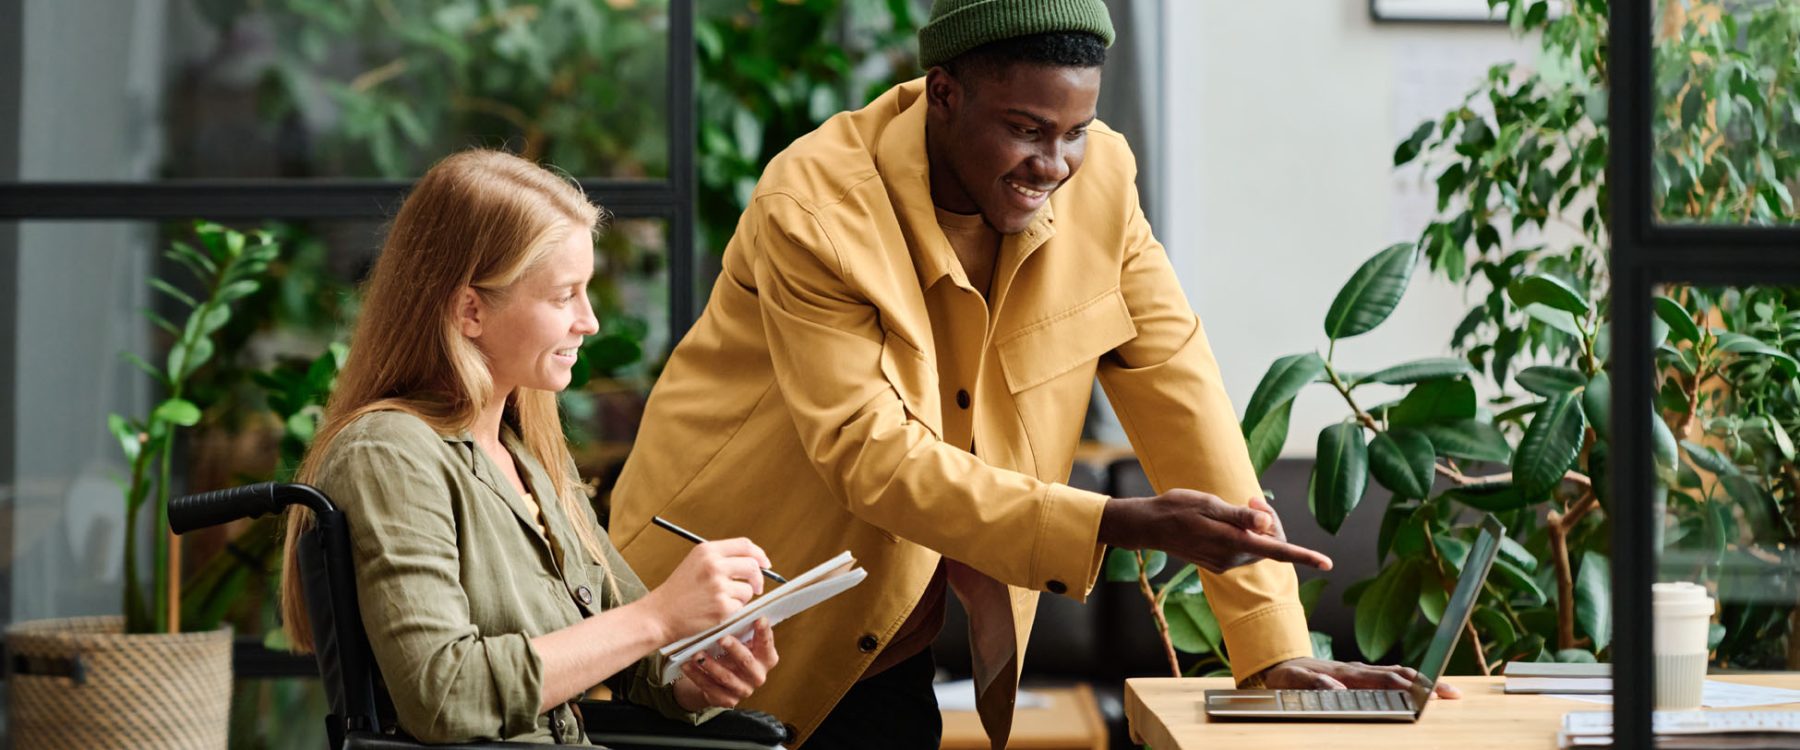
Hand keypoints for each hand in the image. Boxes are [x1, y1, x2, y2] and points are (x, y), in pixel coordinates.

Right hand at [639, 538, 771, 641]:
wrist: (661, 614)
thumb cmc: (679, 591)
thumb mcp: (696, 563)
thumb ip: (721, 558)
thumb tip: (754, 561)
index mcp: (707, 551)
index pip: (745, 545)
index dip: (759, 554)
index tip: (765, 563)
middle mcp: (713, 565)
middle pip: (752, 566)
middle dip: (758, 578)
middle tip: (756, 587)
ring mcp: (718, 586)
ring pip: (748, 589)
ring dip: (742, 597)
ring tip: (722, 600)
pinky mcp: (722, 607)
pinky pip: (741, 606)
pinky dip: (733, 610)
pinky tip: (716, 610)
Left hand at [674, 618, 779, 709]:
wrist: (719, 682)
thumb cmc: (731, 654)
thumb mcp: (741, 642)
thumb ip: (743, 630)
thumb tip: (737, 608)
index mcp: (766, 658)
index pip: (767, 644)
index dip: (763, 632)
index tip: (758, 619)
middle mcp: (758, 676)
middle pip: (747, 662)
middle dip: (734, 649)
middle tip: (722, 637)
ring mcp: (743, 690)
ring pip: (726, 677)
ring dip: (710, 664)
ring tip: (696, 653)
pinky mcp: (727, 700)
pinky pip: (710, 688)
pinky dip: (697, 676)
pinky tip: (687, 665)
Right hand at [1099, 490, 1331, 572]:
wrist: (1149, 526)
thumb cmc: (1177, 508)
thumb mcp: (1210, 504)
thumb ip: (1240, 517)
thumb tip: (1267, 524)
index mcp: (1233, 543)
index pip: (1278, 551)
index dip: (1305, 555)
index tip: (1327, 563)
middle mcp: (1232, 558)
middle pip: (1269, 543)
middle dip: (1269, 521)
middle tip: (1251, 499)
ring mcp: (1224, 563)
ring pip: (1256, 546)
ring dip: (1255, 527)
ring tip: (1237, 505)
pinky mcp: (1217, 563)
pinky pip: (1242, 549)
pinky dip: (1242, 534)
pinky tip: (1225, 521)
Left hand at [1256, 658, 1460, 698]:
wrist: (1278, 661)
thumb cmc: (1286, 676)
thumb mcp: (1292, 682)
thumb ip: (1313, 685)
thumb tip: (1337, 689)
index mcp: (1346, 674)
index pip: (1384, 681)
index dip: (1406, 688)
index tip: (1427, 695)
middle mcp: (1357, 670)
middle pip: (1399, 675)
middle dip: (1427, 684)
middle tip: (1451, 694)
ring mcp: (1359, 671)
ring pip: (1398, 674)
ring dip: (1423, 682)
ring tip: (1446, 692)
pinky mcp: (1358, 675)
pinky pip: (1389, 676)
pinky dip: (1409, 681)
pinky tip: (1421, 688)